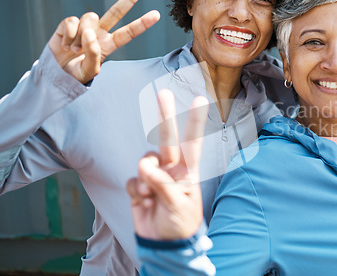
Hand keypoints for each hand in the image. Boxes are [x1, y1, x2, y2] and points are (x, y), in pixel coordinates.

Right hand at [48, 0, 159, 83]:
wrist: (56, 74)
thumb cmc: (76, 74)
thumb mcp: (89, 71)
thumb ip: (93, 55)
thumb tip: (90, 33)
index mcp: (109, 45)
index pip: (128, 33)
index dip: (142, 24)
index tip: (156, 14)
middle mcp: (99, 33)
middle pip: (116, 13)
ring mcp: (84, 27)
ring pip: (90, 18)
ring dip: (81, 36)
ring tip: (74, 50)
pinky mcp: (69, 24)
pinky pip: (71, 22)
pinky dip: (68, 35)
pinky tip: (65, 45)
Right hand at [127, 89, 208, 239]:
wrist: (163, 245)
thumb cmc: (180, 225)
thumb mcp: (179, 206)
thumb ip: (163, 184)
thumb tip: (146, 166)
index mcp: (188, 171)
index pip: (193, 143)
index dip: (196, 121)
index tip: (200, 99)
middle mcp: (172, 168)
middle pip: (167, 139)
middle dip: (165, 116)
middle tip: (163, 93)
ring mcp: (156, 175)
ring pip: (145, 161)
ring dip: (146, 178)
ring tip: (151, 197)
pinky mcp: (140, 185)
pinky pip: (134, 179)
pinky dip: (136, 190)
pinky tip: (144, 201)